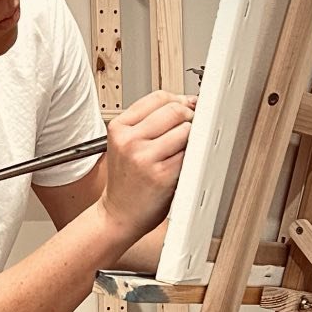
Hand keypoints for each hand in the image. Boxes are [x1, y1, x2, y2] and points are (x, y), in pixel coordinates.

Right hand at [101, 90, 194, 243]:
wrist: (119, 214)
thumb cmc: (127, 181)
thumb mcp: (126, 144)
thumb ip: (151, 121)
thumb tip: (189, 102)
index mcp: (119, 128)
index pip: (159, 97)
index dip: (178, 101)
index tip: (185, 110)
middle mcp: (129, 140)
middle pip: (175, 110)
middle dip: (188, 118)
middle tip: (187, 132)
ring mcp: (144, 157)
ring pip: (186, 130)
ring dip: (191, 139)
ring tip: (179, 153)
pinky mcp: (162, 175)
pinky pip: (190, 154)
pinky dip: (192, 158)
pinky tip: (180, 167)